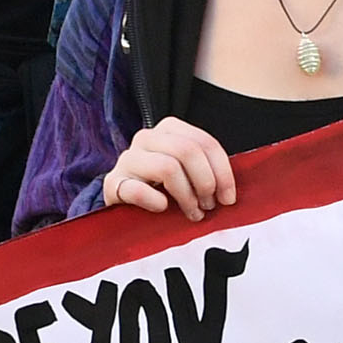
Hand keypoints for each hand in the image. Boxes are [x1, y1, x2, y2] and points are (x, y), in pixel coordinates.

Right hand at [104, 117, 236, 217]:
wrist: (125, 205)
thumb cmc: (164, 190)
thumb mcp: (188, 174)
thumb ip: (207, 172)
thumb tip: (229, 193)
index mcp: (169, 129)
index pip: (204, 143)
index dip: (222, 172)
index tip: (228, 198)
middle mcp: (146, 137)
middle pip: (187, 151)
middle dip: (205, 182)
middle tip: (209, 206)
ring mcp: (127, 159)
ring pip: (167, 167)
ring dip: (186, 196)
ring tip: (192, 213)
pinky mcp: (113, 183)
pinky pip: (137, 190)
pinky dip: (154, 202)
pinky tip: (162, 209)